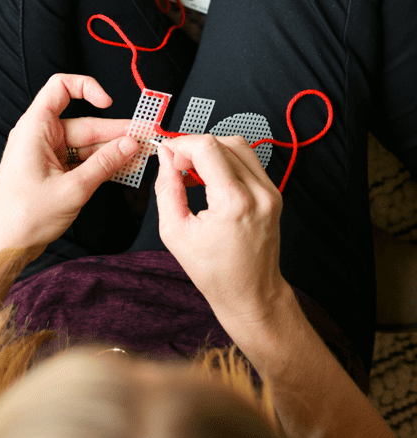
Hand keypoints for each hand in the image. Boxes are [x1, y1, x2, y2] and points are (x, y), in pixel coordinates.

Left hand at [0, 73, 137, 255]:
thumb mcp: (73, 189)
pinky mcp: (52, 171)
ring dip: (112, 150)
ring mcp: (46, 154)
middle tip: (145, 137)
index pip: (60, 87)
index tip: (109, 103)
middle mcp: (40, 136)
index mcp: (35, 128)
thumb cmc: (23, 217)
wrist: (2, 247)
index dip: (87, 88)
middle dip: (115, 131)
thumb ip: (105, 164)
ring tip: (141, 155)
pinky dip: (101, 164)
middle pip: (84, 123)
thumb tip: (130, 144)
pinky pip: (82, 160)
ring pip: (86, 144)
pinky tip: (124, 168)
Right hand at [154, 134, 286, 337]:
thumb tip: (164, 156)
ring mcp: (270, 192)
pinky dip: (226, 161)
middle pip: (222, 142)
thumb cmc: (214, 272)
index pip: (207, 147)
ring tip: (194, 172)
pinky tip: (211, 179)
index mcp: (234, 203)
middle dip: (193, 147)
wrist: (251, 294)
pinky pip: (248, 161)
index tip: (167, 155)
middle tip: (177, 166)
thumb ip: (166, 188)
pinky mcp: (274, 193)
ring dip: (211, 150)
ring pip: (238, 146)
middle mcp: (258, 193)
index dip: (181, 145)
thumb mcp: (175, 232)